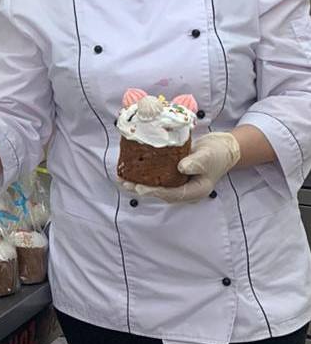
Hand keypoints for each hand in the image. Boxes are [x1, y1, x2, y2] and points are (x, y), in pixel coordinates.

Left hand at [121, 132, 240, 202]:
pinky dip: (145, 175)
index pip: (172, 194)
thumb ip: (196, 162)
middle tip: (124, 184)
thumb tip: (181, 168)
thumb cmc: (218, 153)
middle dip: (141, 189)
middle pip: (160, 193)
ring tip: (121, 179)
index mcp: (195, 192)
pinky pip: (157, 178)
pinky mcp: (173, 176)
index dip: (155, 192)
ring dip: (139, 183)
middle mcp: (184, 191)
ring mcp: (178, 184)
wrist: (222, 148)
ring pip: (156, 186)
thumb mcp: (209, 156)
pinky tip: (131, 170)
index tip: (139, 188)